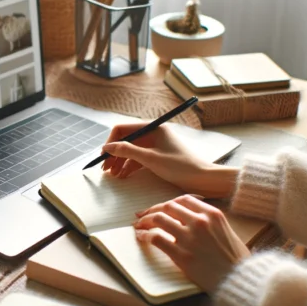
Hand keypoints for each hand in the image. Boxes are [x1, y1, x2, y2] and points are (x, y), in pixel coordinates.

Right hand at [100, 123, 238, 198]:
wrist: (203, 179)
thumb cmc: (180, 166)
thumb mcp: (150, 158)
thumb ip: (127, 151)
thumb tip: (108, 147)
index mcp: (153, 127)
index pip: (123, 129)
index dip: (111, 142)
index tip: (103, 156)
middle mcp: (154, 133)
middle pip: (126, 140)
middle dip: (115, 153)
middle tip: (106, 168)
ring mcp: (156, 144)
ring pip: (132, 150)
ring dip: (121, 161)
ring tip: (113, 175)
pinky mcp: (158, 155)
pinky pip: (139, 158)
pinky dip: (130, 166)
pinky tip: (123, 175)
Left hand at [133, 195, 250, 292]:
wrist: (238, 280)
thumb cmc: (236, 260)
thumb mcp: (228, 231)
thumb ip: (211, 222)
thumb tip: (193, 219)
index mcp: (212, 214)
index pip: (184, 200)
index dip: (168, 203)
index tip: (160, 208)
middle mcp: (199, 221)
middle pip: (167, 207)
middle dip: (152, 210)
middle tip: (142, 216)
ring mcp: (189, 237)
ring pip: (158, 219)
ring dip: (145, 221)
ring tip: (138, 226)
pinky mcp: (181, 254)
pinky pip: (156, 238)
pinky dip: (145, 236)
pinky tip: (141, 238)